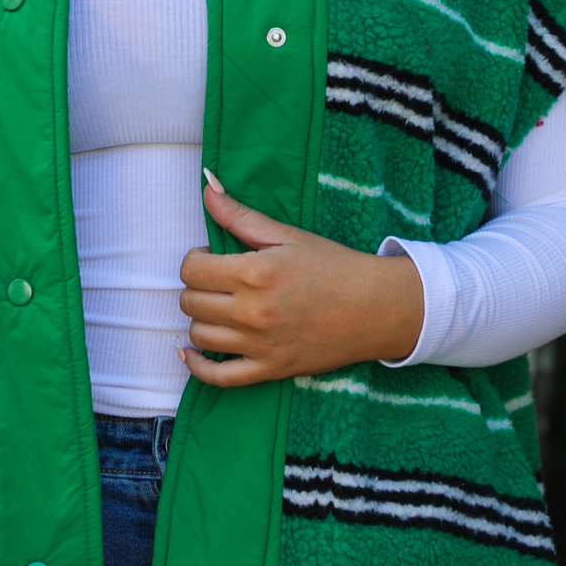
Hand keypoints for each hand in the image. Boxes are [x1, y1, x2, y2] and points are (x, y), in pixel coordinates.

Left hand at [177, 170, 423, 387]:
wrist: (375, 307)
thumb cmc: (333, 266)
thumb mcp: (287, 235)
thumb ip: (241, 216)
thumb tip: (207, 188)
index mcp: (254, 273)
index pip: (191, 269)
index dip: (195, 260)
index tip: (210, 258)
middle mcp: (252, 312)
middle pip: (190, 302)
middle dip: (197, 287)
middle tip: (217, 282)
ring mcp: (260, 345)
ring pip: (199, 335)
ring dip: (201, 320)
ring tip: (219, 308)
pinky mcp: (270, 370)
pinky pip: (219, 378)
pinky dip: (198, 366)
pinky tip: (191, 352)